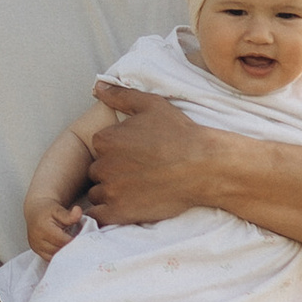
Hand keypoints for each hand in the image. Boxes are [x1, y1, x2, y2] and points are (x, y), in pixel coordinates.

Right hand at [23, 189, 85, 257]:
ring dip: (66, 253)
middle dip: (72, 248)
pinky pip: (51, 259)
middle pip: (59, 250)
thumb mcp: (58, 210)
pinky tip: (66, 250)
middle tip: (83, 245)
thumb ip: (69, 214)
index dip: (76, 241)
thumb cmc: (48, 210)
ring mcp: (36, 247)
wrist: (35, 212)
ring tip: (74, 246)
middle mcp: (37, 239)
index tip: (86, 240)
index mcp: (43, 228)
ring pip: (56, 256)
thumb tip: (78, 211)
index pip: (63, 241)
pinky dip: (60, 256)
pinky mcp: (37, 252)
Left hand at [81, 84, 224, 227]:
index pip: (99, 147)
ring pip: (98, 193)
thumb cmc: (180, 133)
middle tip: (139, 172)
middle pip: (97, 170)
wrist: (204, 166)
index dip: (116, 151)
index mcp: (105, 139)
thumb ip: (120, 95)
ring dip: (111, 192)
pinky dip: (106, 214)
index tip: (135, 154)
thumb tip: (97, 85)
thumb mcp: (151, 105)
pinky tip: (125, 207)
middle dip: (113, 171)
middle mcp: (103, 165)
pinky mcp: (120, 212)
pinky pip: (99, 216)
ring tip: (138, 189)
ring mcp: (110, 190)